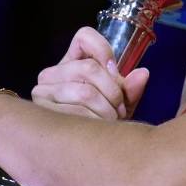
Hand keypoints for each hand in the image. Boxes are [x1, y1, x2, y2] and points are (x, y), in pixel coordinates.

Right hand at [32, 27, 148, 119]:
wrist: (80, 149)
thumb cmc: (100, 120)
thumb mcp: (119, 103)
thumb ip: (130, 89)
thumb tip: (143, 74)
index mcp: (71, 62)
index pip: (84, 37)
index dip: (103, 50)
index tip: (115, 71)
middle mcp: (51, 73)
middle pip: (89, 68)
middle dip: (113, 91)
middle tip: (120, 108)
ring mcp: (43, 91)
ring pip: (85, 92)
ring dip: (106, 110)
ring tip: (111, 121)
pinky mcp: (43, 111)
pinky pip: (76, 112)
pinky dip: (95, 122)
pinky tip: (97, 129)